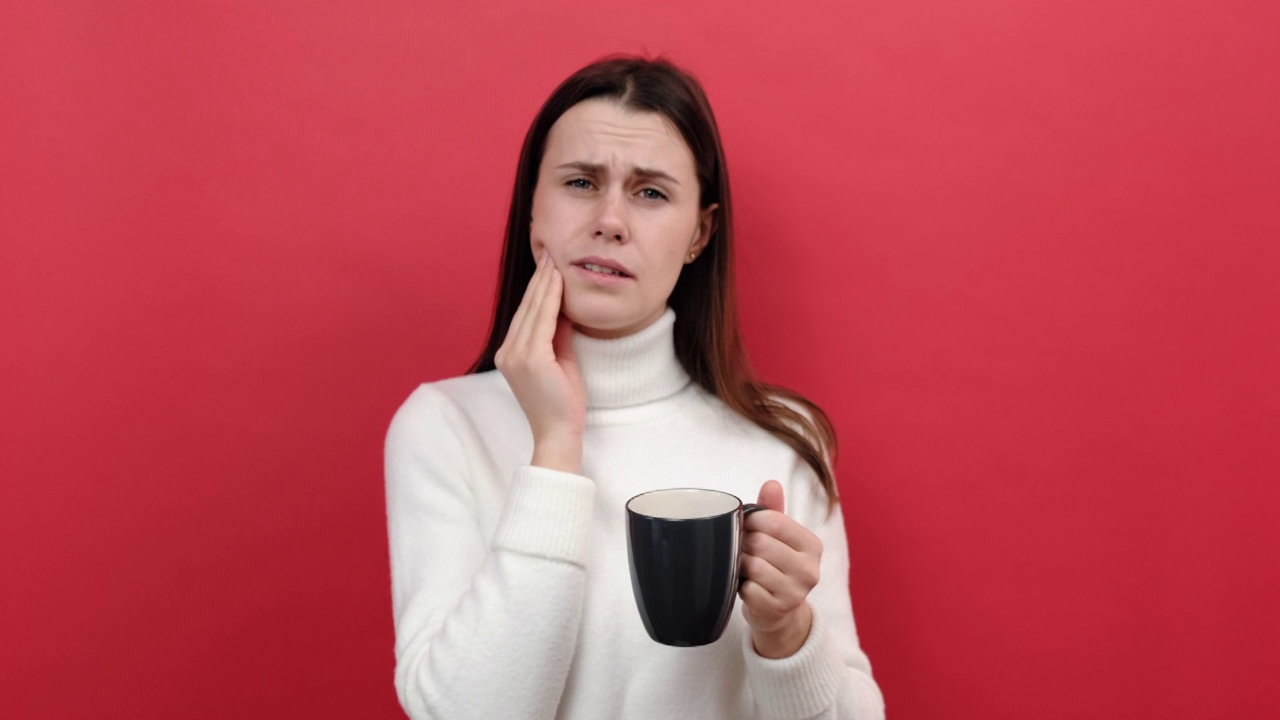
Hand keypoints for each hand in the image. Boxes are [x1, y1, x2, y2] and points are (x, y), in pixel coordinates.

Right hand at [494, 250, 585, 470]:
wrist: (559, 432)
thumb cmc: (562, 401)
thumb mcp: (560, 360)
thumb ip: (558, 334)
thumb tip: (563, 307)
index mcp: (510, 354)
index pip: (525, 313)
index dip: (537, 288)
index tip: (547, 266)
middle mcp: (507, 352)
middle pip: (526, 307)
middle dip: (540, 279)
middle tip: (550, 253)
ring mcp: (516, 356)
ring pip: (533, 310)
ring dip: (545, 283)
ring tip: (555, 260)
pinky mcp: (530, 359)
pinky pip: (542, 320)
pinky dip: (550, 299)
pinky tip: (558, 281)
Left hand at [739, 480, 821, 658]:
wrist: (779, 612)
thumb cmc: (776, 566)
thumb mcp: (779, 538)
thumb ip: (773, 510)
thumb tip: (771, 483)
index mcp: (812, 546)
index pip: (776, 522)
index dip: (752, 519)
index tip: (744, 523)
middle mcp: (810, 570)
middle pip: (761, 543)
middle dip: (743, 542)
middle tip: (740, 546)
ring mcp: (795, 593)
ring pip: (753, 566)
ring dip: (740, 563)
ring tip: (741, 563)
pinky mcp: (777, 610)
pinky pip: (748, 589)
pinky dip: (741, 585)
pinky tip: (745, 584)